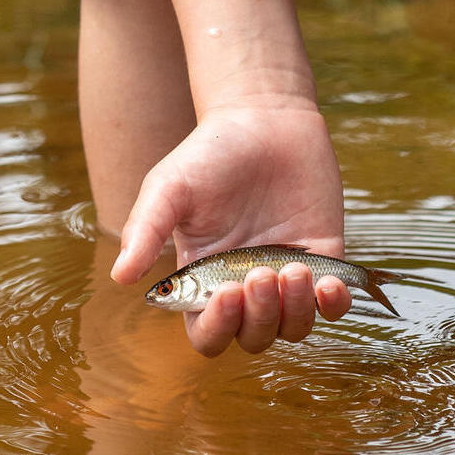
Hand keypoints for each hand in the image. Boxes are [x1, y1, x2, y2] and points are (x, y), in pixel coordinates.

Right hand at [110, 99, 351, 357]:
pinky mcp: (324, 259)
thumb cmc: (211, 152)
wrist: (264, 117)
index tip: (226, 293)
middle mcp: (245, 285)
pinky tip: (328, 284)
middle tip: (259, 273)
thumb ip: (147, 228)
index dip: (217, 327)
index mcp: (204, 278)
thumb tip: (120, 277)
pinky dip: (334, 305)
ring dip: (294, 311)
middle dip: (257, 317)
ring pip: (293, 328)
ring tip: (292, 269)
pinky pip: (332, 304)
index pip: (207, 332)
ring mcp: (285, 276)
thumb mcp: (170, 185)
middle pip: (252, 337)